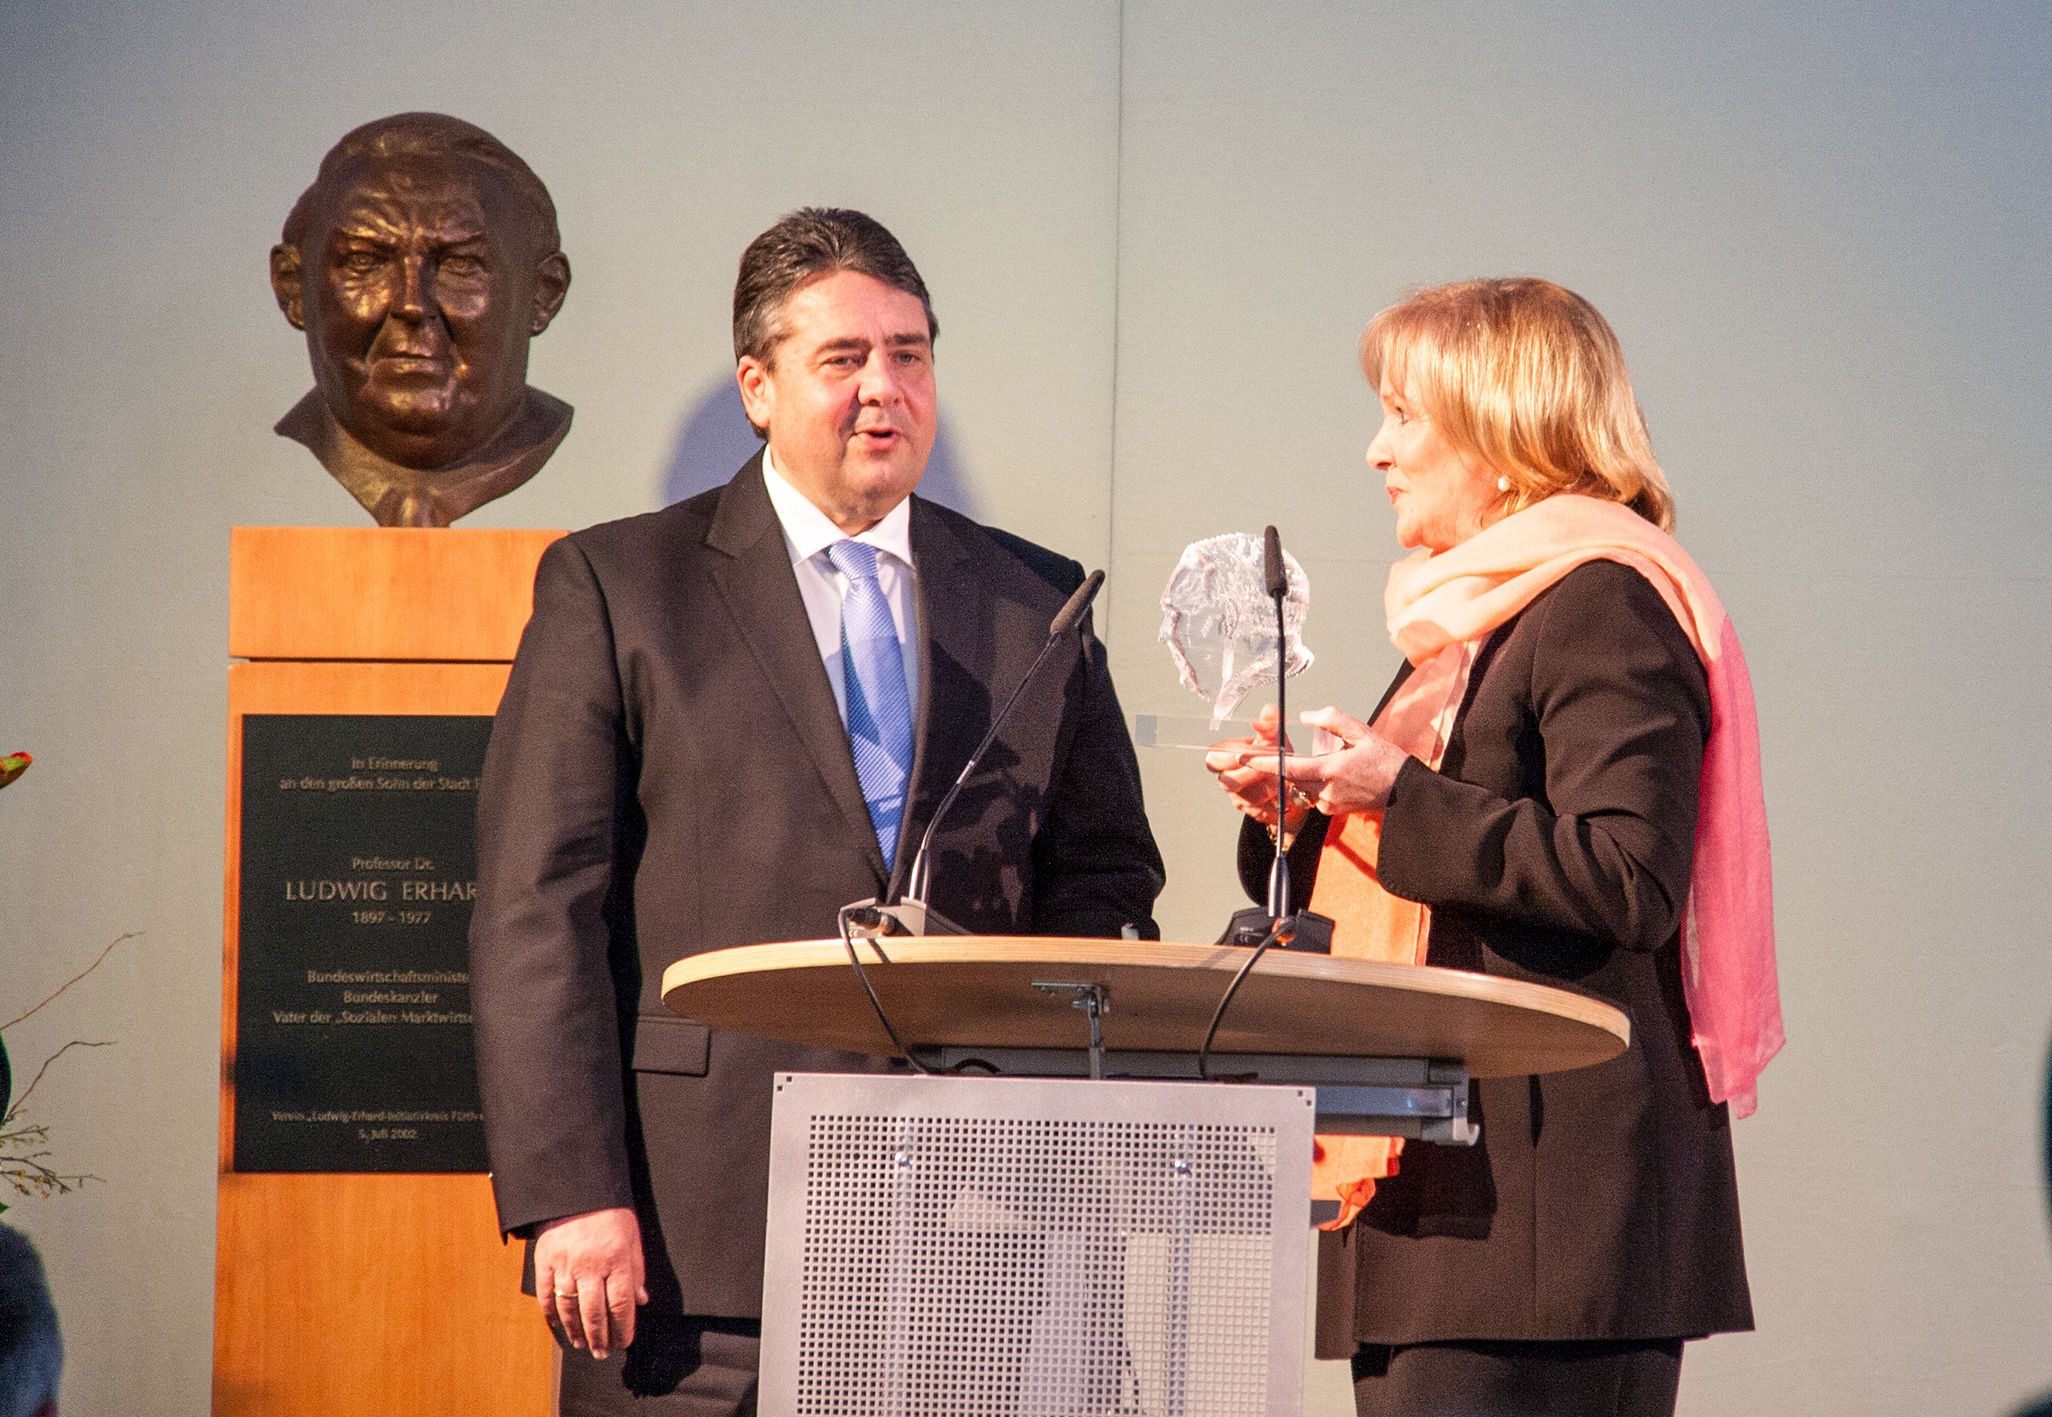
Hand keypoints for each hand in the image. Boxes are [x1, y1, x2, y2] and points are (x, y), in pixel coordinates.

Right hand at [534, 1207, 646, 1358]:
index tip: (624, 1342)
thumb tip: (641, 1300)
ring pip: (570, 1308)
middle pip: (595, 1313)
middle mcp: (590, 1265)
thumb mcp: (632, 1237)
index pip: (621, 1305)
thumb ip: (637, 1270)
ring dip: (577, 1331)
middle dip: (601, 1337)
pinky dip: (552, 1315)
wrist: (576, 1188)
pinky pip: (546, 1295)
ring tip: (584, 1344)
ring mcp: (565, 1264)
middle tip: (603, 1352)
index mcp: (616, 1259)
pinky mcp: (545, 1261)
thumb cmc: (609, 1212)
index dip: (623, 1329)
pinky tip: (559, 1327)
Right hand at [1204, 703, 1312, 837]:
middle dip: (1248, 773)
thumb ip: (1271, 723)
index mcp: (1227, 757)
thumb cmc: (1276, 757)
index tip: (1253, 749)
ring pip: (1245, 796)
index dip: (1232, 754)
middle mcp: (1228, 778)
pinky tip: (1281, 796)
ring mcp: (1239, 797)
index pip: (1213, 757)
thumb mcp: (1276, 737)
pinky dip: (1273, 803)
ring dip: (1265, 787)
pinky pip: (1259, 811)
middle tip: (1267, 767)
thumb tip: (1268, 710)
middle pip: (1225, 780)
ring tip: (1280, 778)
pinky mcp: (1252, 812)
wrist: (1291, 782)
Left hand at [1245, 706, 1409, 815]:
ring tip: (1321, 760)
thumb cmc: (1386, 761)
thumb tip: (1306, 715)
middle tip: (1273, 752)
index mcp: (1330, 771)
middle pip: (1291, 777)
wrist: (1406, 794)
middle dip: (1282, 766)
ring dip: (1301, 774)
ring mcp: (1328, 804)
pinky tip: (1333, 774)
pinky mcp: (1332, 811)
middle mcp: (1325, 791)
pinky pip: (1313, 795)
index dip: (1263, 763)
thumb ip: (1332, 720)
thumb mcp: (1362, 732)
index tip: (1243, 757)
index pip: (1288, 768)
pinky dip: (1314, 783)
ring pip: (1301, 786)